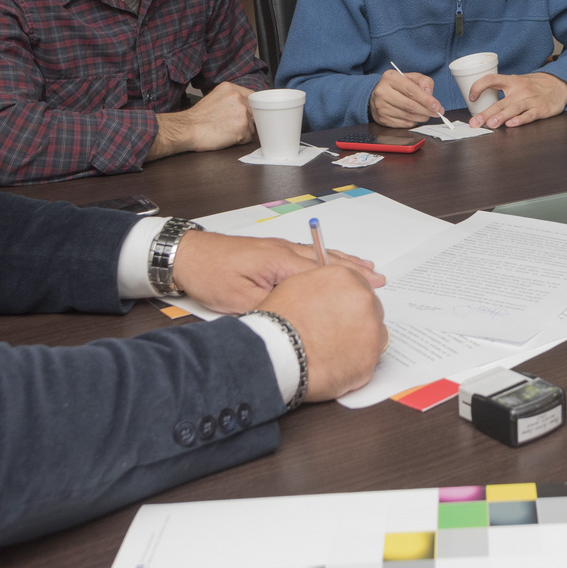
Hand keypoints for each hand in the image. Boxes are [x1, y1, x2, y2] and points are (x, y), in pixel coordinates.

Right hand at [148, 82, 254, 159]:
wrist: (187, 129)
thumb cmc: (197, 118)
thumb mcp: (215, 98)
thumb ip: (231, 99)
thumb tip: (244, 106)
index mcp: (231, 89)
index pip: (252, 97)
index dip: (249, 109)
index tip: (244, 115)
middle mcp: (238, 98)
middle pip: (252, 112)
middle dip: (244, 120)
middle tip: (228, 125)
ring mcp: (242, 112)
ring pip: (251, 125)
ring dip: (241, 131)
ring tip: (224, 130)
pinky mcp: (242, 127)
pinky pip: (248, 137)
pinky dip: (239, 140)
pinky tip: (226, 137)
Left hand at [172, 231, 383, 312]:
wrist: (187, 254)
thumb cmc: (210, 275)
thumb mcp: (239, 302)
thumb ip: (272, 309)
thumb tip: (296, 319)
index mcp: (280, 261)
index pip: (322, 272)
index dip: (347, 282)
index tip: (371, 288)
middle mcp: (283, 250)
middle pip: (327, 260)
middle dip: (354, 270)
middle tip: (379, 279)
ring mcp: (277, 248)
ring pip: (318, 255)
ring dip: (343, 263)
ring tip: (367, 269)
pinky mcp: (270, 251)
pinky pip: (306, 255)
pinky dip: (326, 260)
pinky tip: (331, 263)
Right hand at [254, 264, 386, 402]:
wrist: (276, 353)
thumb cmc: (279, 323)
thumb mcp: (297, 285)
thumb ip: (323, 284)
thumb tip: (329, 291)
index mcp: (346, 278)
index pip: (360, 284)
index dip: (349, 299)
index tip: (344, 309)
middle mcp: (363, 299)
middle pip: (370, 308)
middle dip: (356, 318)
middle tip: (335, 331)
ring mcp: (370, 329)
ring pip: (373, 333)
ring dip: (359, 339)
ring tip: (333, 348)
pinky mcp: (371, 358)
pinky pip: (369, 358)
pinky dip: (356, 362)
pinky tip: (336, 363)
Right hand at [369, 68, 445, 127]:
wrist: (378, 94)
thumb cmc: (398, 85)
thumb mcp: (411, 77)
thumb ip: (424, 82)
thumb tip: (430, 96)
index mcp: (391, 78)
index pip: (411, 91)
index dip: (426, 100)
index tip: (437, 106)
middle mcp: (383, 92)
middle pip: (410, 105)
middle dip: (427, 111)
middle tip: (437, 112)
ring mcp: (381, 107)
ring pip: (408, 116)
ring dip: (422, 117)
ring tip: (428, 114)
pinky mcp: (382, 119)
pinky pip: (403, 124)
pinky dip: (414, 122)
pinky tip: (417, 117)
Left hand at [468, 71, 566, 128]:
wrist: (559, 83)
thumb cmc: (534, 85)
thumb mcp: (518, 81)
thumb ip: (503, 89)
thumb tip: (481, 100)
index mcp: (512, 81)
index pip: (491, 80)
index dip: (479, 87)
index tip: (471, 97)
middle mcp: (520, 90)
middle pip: (500, 102)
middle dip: (485, 113)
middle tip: (474, 122)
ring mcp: (531, 100)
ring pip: (513, 109)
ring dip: (501, 117)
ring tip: (490, 124)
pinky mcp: (541, 109)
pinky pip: (529, 115)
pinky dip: (520, 120)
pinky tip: (511, 124)